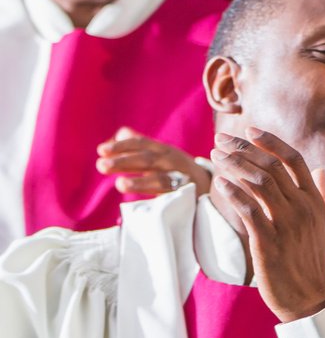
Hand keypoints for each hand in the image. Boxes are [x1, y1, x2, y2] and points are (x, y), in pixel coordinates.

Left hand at [96, 126, 211, 195]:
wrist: (209, 186)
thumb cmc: (176, 169)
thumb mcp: (161, 153)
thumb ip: (141, 145)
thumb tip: (119, 133)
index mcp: (164, 150)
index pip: (141, 144)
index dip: (122, 146)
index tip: (101, 150)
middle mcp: (173, 162)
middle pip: (148, 160)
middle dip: (125, 161)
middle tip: (102, 165)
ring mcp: (182, 179)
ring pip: (161, 179)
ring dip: (140, 182)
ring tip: (119, 184)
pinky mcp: (187, 196)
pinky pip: (172, 197)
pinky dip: (160, 199)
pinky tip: (145, 204)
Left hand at [209, 129, 324, 321]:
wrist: (311, 299)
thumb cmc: (316, 264)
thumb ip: (324, 198)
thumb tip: (320, 172)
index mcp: (316, 202)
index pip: (294, 159)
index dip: (270, 141)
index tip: (250, 129)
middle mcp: (303, 208)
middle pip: (271, 166)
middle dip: (242, 148)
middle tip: (221, 141)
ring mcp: (286, 224)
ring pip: (258, 182)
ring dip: (233, 165)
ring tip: (215, 157)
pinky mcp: (268, 242)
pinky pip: (247, 209)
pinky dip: (232, 193)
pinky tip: (218, 184)